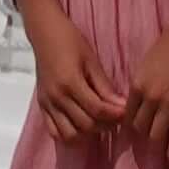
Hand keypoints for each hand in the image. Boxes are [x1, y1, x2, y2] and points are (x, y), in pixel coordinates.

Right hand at [14, 0, 126, 152]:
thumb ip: (104, 86)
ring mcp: (48, 104)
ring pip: (70, 135)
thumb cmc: (71, 40)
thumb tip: (122, 106)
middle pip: (85, 125)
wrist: (44, 32)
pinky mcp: (42, 107)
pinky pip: (54, 133)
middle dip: (105, 125)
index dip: (114, 115)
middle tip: (116, 119)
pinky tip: (80, 126)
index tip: (126, 114)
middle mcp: (57, 97)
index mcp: (70, 82)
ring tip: (98, 123)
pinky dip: (69, 136)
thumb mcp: (91, 60)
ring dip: (87, 134)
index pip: (96, 109)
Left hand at [121, 0, 168, 168]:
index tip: (131, 133)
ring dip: (156, 144)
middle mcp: (150, 97)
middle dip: (142, 136)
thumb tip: (134, 104)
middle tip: (145, 142)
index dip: (128, 126)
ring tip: (158, 152)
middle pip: (140, 128)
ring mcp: (168, 103)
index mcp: (137, 84)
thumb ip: (140, 85)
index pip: (127, 115)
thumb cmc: (168, 45)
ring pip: (156, 135)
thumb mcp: (145, 64)